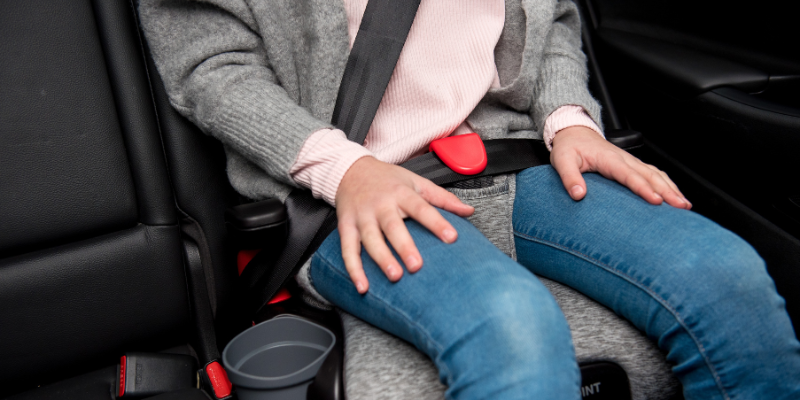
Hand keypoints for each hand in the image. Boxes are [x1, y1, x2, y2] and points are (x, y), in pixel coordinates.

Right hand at [335, 157, 474, 293]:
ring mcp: (362, 216)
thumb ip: (442, 198)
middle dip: (404, 246)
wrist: (350, 169)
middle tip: (417, 266)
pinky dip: (353, 269)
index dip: (437, 223)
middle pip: (393, 226)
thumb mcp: (416, 182)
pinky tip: (363, 286)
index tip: (452, 238)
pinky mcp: (346, 226)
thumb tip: (469, 211)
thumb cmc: (387, 179)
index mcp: (401, 193)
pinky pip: (348, 249)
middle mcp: (380, 204)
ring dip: (381, 258)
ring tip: (395, 276)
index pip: (421, 208)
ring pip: (370, 239)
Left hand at [550, 126, 690, 208]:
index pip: (630, 176)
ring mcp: (630, 161)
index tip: (656, 201)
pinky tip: (675, 195)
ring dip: (672, 188)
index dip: (644, 189)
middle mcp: (624, 159)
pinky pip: (653, 173)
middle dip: (668, 191)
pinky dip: (666, 184)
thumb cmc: (569, 147)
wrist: (574, 132)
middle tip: (681, 206)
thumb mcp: (562, 160)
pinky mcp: (632, 165)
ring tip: (685, 205)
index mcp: (609, 159)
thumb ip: (569, 177)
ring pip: (656, 174)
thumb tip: (578, 194)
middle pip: (651, 176)